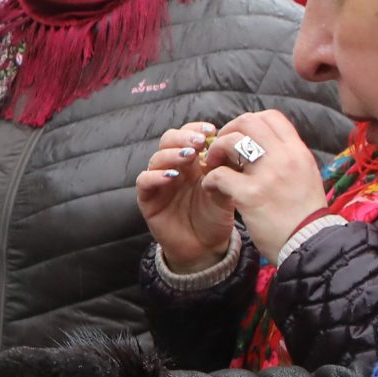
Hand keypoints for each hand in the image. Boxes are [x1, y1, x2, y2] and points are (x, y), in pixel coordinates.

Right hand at [135, 122, 237, 272]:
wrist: (205, 247)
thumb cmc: (215, 217)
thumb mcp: (227, 191)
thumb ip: (228, 171)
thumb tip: (233, 147)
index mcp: (193, 162)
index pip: (187, 134)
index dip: (196, 129)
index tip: (212, 130)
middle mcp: (174, 168)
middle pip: (168, 140)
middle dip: (183, 137)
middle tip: (199, 141)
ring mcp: (159, 182)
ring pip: (156, 158)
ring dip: (172, 154)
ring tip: (189, 156)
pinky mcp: (148, 199)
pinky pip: (144, 181)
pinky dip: (155, 176)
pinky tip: (171, 176)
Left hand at [193, 110, 328, 258]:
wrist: (309, 244)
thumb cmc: (304, 215)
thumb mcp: (306, 176)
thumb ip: (288, 158)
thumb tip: (265, 144)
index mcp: (298, 152)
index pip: (272, 117)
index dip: (249, 121)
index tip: (240, 136)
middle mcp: (285, 158)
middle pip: (249, 122)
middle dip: (228, 130)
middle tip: (221, 147)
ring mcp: (267, 176)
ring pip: (232, 142)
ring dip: (216, 151)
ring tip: (213, 165)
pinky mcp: (250, 195)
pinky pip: (219, 175)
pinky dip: (210, 179)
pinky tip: (211, 188)